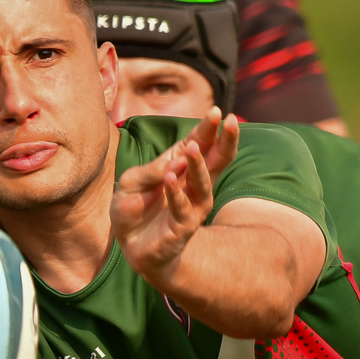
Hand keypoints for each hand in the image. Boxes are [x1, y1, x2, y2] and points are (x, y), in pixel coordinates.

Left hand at [111, 109, 240, 283]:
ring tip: (192, 147)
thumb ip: (150, 171)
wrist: (131, 245)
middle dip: (223, 141)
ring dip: (197, 165)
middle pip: (215, 160)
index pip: (198, 143)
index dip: (207, 129)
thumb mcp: (131, 182)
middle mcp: (193, 185)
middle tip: (228, 121)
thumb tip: (175, 160)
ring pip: (202, 183)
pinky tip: (170, 179)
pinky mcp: (183, 227)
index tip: (216, 112)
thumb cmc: (134, 209)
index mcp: (181, 167)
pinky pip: (181, 208)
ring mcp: (191, 206)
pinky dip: (175, 194)